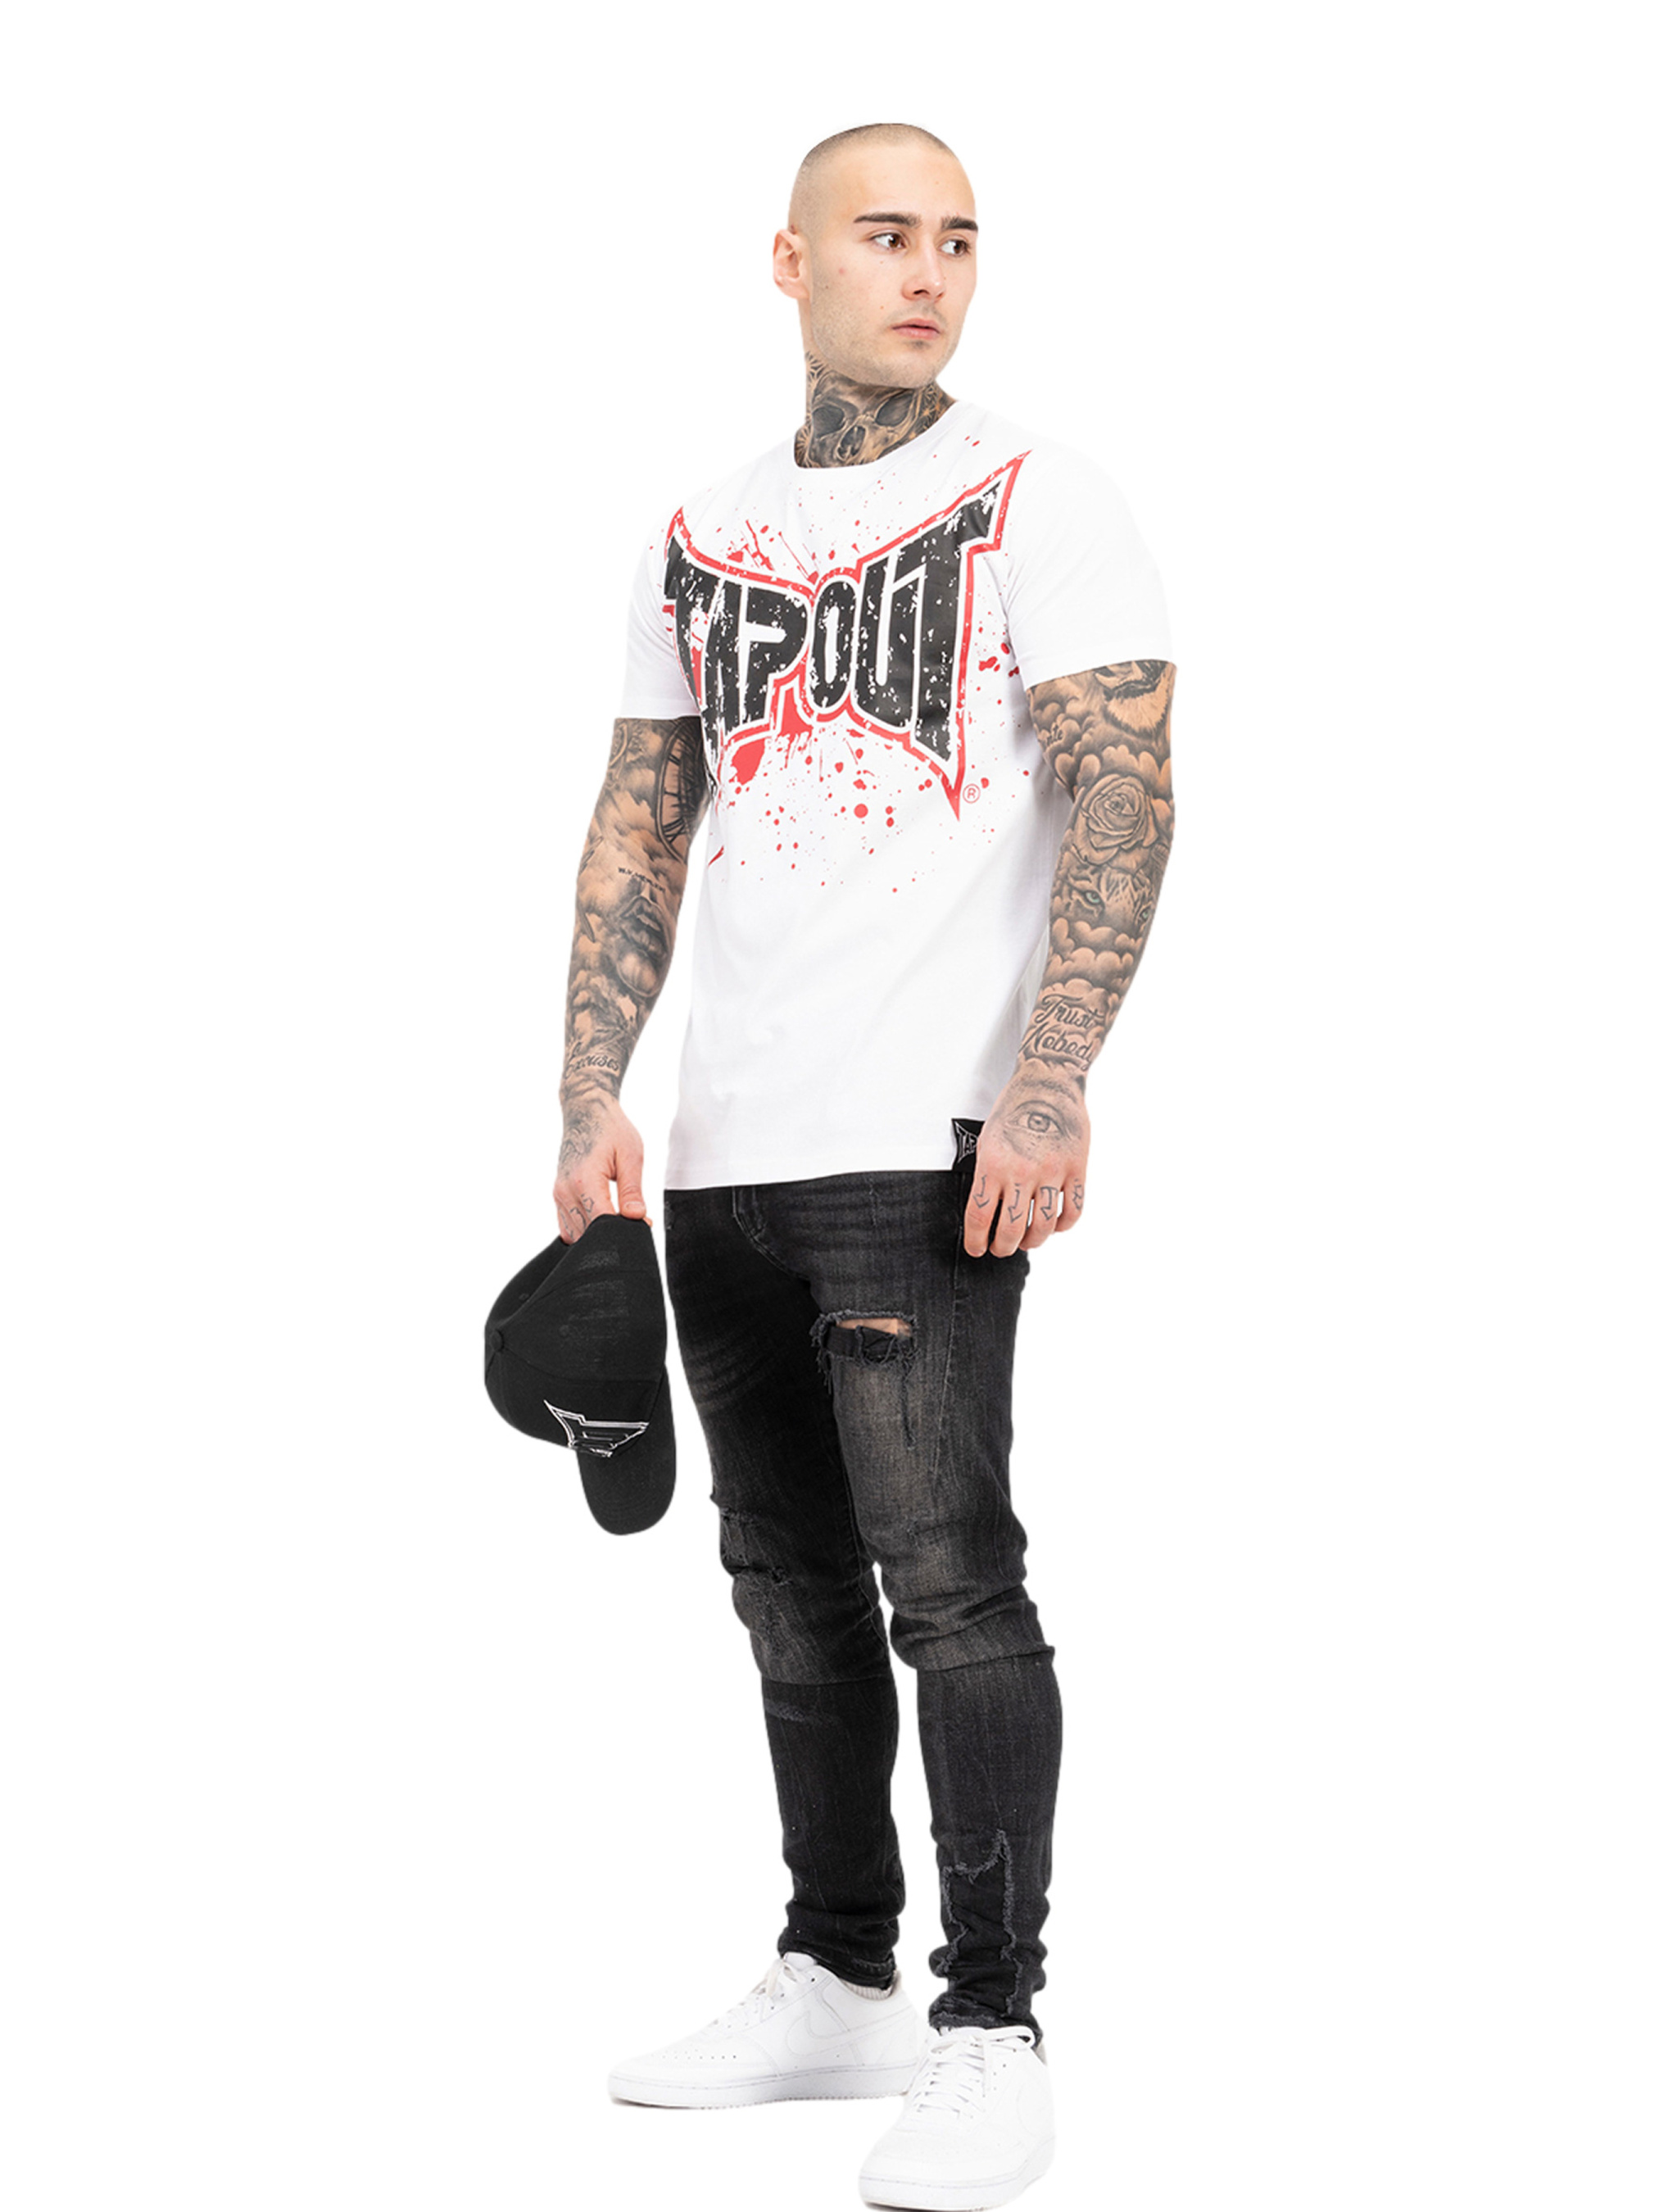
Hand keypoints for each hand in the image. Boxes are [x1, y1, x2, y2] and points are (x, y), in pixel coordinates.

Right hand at [554, 1089, 650, 1242]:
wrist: (586, 1111)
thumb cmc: (610, 1129)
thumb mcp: (631, 1156)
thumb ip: (632, 1190)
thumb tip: (636, 1217)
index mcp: (584, 1180)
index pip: (602, 1223)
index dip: (624, 1228)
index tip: (642, 1223)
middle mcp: (566, 1190)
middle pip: (588, 1233)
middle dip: (612, 1232)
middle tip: (634, 1217)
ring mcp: (559, 1194)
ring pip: (576, 1234)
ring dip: (597, 1232)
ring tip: (618, 1214)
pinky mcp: (558, 1195)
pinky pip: (568, 1225)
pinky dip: (585, 1228)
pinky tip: (602, 1215)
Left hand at [962, 1072, 1088, 1257]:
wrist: (1048, 1081)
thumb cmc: (1014, 1109)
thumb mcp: (987, 1140)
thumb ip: (988, 1176)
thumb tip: (987, 1213)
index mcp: (993, 1163)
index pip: (980, 1216)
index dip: (976, 1241)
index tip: (976, 1249)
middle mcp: (1022, 1170)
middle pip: (1011, 1229)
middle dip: (1003, 1247)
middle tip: (1001, 1249)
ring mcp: (1052, 1170)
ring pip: (1044, 1226)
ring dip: (1033, 1241)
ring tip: (1027, 1241)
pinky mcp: (1076, 1168)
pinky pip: (1072, 1211)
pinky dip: (1063, 1226)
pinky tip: (1054, 1225)